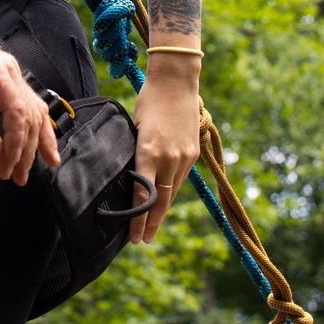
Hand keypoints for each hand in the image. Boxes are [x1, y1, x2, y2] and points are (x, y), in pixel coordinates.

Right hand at [0, 36, 60, 185]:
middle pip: (35, 116)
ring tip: (10, 171)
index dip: (43, 137)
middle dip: (32, 151)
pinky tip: (6, 158)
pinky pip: (15, 114)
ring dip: (21, 151)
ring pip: (27, 118)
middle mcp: (9, 73)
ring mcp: (6, 72)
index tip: (47, 161)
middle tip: (22, 176)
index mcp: (3, 80)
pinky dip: (13, 140)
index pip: (33, 110)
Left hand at [130, 63, 203, 242]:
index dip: (138, 218)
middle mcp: (169, 158)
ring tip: (151, 227)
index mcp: (148, 151)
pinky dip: (171, 191)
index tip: (134, 236)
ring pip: (172, 192)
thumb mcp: (133, 127)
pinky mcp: (193, 152)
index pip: (142, 194)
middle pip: (161, 200)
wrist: (177, 82)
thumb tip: (130, 175)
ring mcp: (184, 156)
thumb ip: (135, 152)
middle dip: (151, 223)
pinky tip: (163, 201)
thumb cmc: (148, 101)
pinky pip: (180, 178)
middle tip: (142, 241)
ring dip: (161, 210)